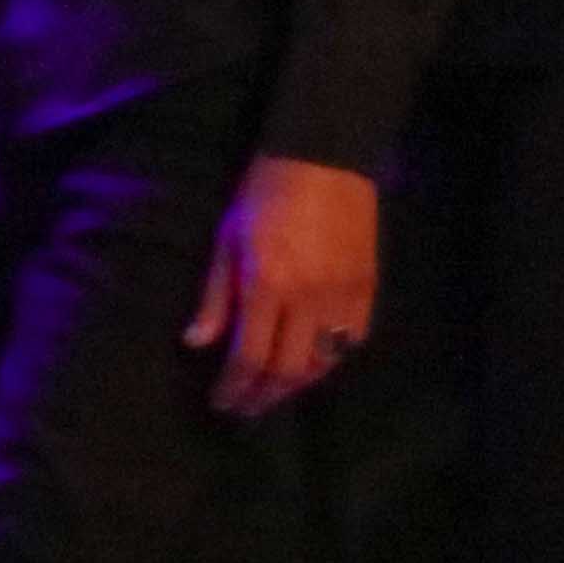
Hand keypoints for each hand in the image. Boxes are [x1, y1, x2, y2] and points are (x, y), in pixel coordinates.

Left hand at [183, 156, 381, 416]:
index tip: (222, 403)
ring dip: (297, 385)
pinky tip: (314, 362)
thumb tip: (197, 343)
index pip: (248, 357)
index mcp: (266, 285)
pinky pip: (352, 340)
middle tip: (247, 408)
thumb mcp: (228, 238)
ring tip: (276, 390)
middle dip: (263, 397)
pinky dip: (331, 360)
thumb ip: (216, 296)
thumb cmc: (266, 191)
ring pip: (323, 363)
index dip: (233, 388)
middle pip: (287, 372)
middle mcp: (307, 299)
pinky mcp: (367, 287)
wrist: (326, 154)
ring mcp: (342, 295)